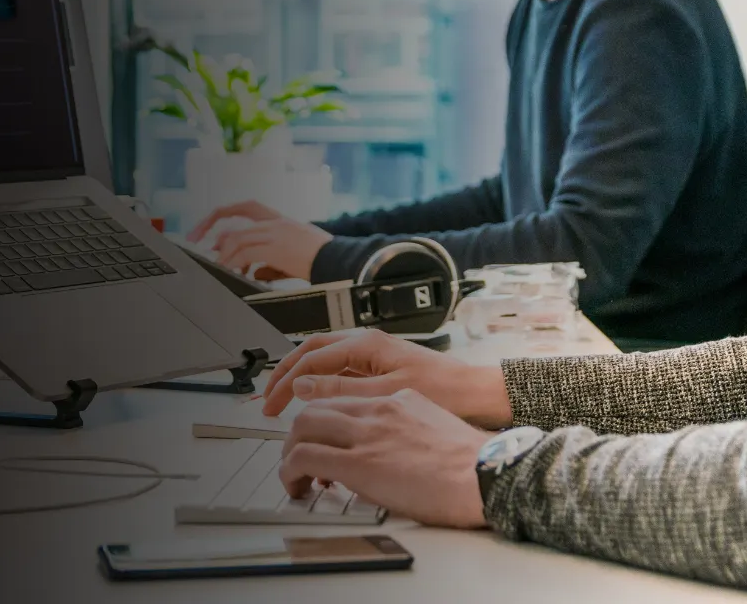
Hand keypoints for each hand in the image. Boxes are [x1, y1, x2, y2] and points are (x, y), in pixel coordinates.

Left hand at [190, 201, 330, 280]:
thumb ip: (271, 264)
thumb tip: (254, 273)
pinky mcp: (277, 248)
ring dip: (223, 252)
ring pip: (237, 237)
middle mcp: (276, 222)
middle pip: (235, 217)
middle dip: (210, 225)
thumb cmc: (323, 261)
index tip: (209, 227)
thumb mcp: (294, 258)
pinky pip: (246, 253)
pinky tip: (231, 271)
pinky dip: (234, 262)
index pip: (247, 206)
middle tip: (197, 240)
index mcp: (280, 220)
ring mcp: (276, 233)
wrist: (342, 262)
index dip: (225, 213)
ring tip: (217, 265)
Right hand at [261, 327, 512, 426]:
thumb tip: (303, 386)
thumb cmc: (444, 389)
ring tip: (285, 399)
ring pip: (325, 360)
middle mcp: (367, 343)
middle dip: (285, 373)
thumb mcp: (385, 394)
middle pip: (312, 352)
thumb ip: (342, 389)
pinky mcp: (381, 367)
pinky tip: (318, 402)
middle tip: (268, 399)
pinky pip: (341, 370)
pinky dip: (321, 383)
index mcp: (365, 343)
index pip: (310, 358)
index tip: (270, 404)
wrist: (477, 393)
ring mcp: (374, 354)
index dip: (285, 382)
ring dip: (302, 377)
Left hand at [279, 391, 492, 528]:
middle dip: (298, 434)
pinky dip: (290, 471)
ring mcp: (366, 434)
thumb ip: (405, 430)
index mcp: (398, 400)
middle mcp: (378, 411)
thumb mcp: (434, 428)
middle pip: (315, 408)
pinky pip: (304, 457)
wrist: (486, 474)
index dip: (324, 422)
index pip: (344, 400)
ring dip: (290, 453)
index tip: (321, 441)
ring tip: (295, 476)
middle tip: (299, 457)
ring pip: (302, 427)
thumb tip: (390, 452)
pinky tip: (296, 486)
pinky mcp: (358, 462)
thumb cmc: (473, 464)